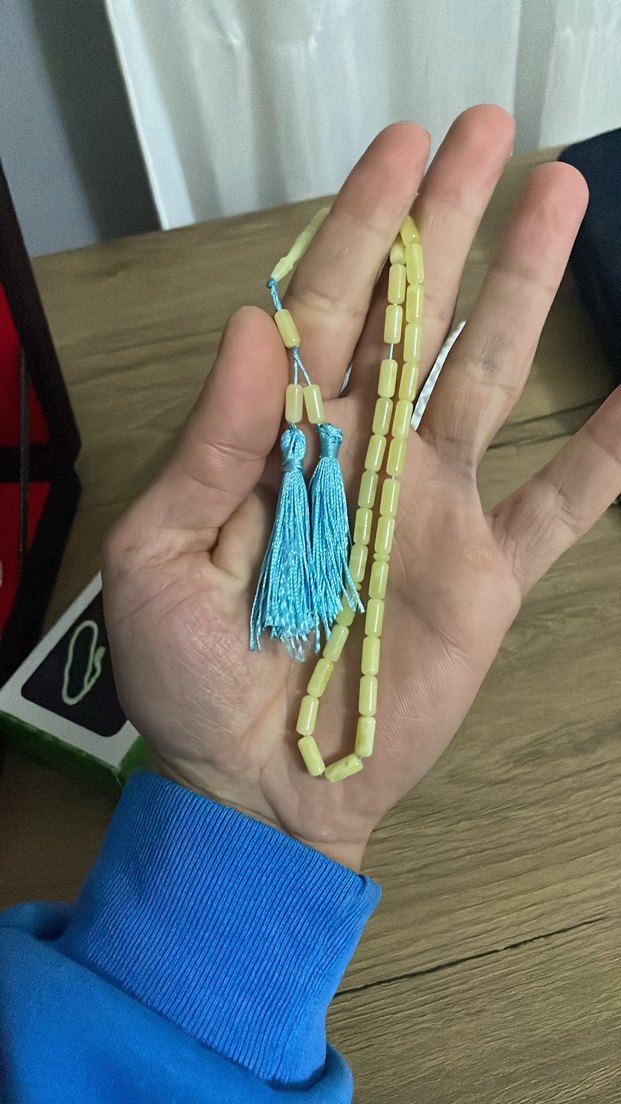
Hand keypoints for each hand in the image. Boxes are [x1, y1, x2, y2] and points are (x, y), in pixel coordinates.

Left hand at [103, 105, 619, 871]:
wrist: (257, 785)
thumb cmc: (186, 680)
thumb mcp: (157, 561)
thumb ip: (205, 446)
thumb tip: (254, 326)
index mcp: (282, 442)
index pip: (327, 311)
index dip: (365, 227)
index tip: (405, 149)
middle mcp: (364, 456)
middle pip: (415, 318)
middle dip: (451, 224)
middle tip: (493, 133)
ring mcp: (432, 509)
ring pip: (487, 378)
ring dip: (526, 291)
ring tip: (562, 196)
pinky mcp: (486, 573)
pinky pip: (559, 506)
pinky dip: (603, 455)